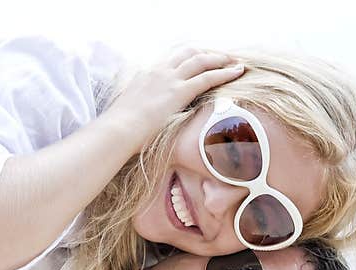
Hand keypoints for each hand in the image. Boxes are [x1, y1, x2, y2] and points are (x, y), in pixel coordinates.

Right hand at [105, 48, 244, 149]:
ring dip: (220, 59)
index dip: (190, 58)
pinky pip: (207, 77)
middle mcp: (159, 71)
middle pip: (188, 53)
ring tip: (234, 63)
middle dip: (207, 53)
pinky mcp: (179, 91)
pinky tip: (236, 72)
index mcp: (147, 74)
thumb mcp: (131, 112)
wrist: (118, 130)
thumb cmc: (122, 129)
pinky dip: (224, 72)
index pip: (173, 59)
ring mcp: (170, 79)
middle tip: (222, 58)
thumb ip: (142, 108)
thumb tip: (145, 119)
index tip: (201, 61)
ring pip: (201, 60)